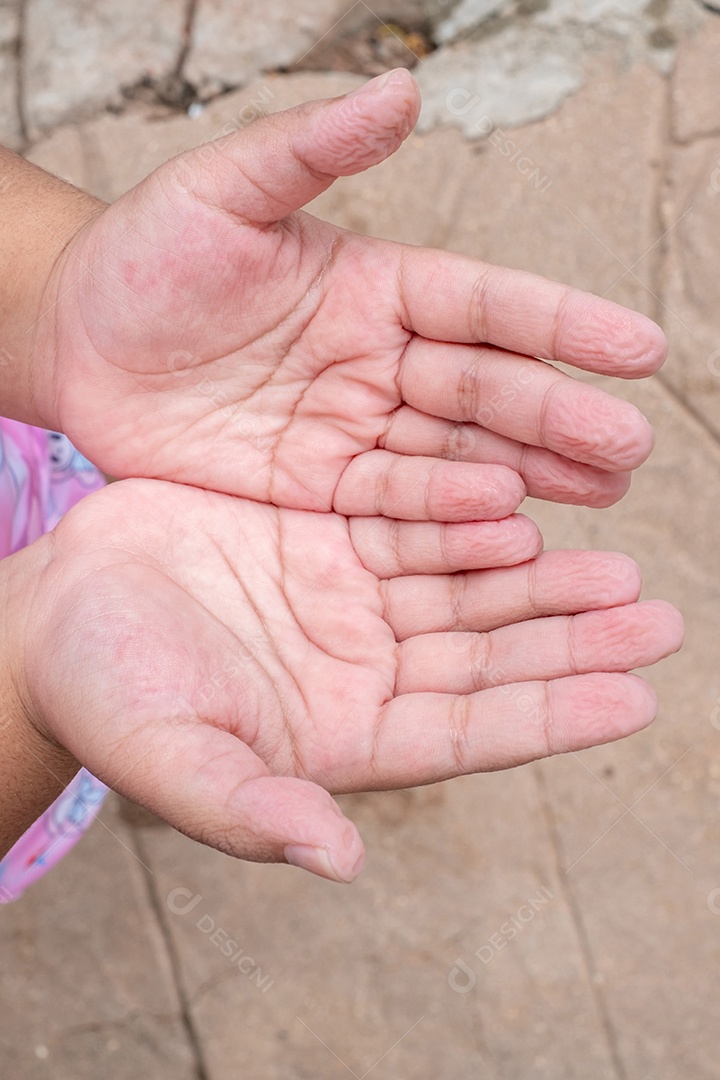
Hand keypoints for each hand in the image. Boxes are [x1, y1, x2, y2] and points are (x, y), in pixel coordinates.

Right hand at [12, 481, 681, 880]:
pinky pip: (418, 520)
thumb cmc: (105, 692)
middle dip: (571, 640)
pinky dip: (472, 516)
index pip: (466, 733)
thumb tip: (337, 861)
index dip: (548, 715)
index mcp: (341, 735)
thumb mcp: (169, 755)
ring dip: (543, 580)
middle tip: (656, 619)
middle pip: (487, 657)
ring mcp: (351, 597)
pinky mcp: (330, 533)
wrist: (57, 607)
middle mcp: (363, 667)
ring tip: (619, 568)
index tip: (633, 699)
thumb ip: (248, 809)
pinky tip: (528, 505)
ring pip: (467, 587)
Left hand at [34, 71, 665, 517]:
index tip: (639, 349)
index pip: (486, 305)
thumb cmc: (145, 256)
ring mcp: (353, 431)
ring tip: (602, 494)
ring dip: (529, 475)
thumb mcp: (219, 192)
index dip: (561, 326)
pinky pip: (392, 510)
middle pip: (485, 391)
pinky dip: (449, 521)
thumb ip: (310, 150)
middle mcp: (381, 362)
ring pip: (455, 457)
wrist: (77, 346)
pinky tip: (510, 530)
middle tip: (630, 446)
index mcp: (377, 285)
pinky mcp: (317, 490)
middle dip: (558, 417)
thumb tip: (402, 87)